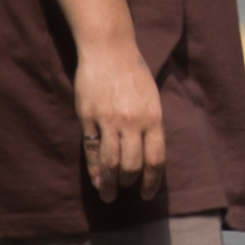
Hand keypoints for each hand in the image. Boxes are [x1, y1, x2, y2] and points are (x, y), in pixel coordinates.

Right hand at [73, 41, 166, 195]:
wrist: (108, 50)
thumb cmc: (133, 74)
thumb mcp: (152, 99)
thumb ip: (150, 127)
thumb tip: (147, 157)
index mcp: (153, 118)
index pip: (156, 159)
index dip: (151, 181)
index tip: (147, 194)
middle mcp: (132, 122)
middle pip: (132, 165)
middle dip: (130, 183)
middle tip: (127, 191)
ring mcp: (109, 120)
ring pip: (110, 161)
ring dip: (110, 183)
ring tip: (109, 194)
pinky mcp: (88, 116)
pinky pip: (91, 149)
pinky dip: (94, 169)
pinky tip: (97, 180)